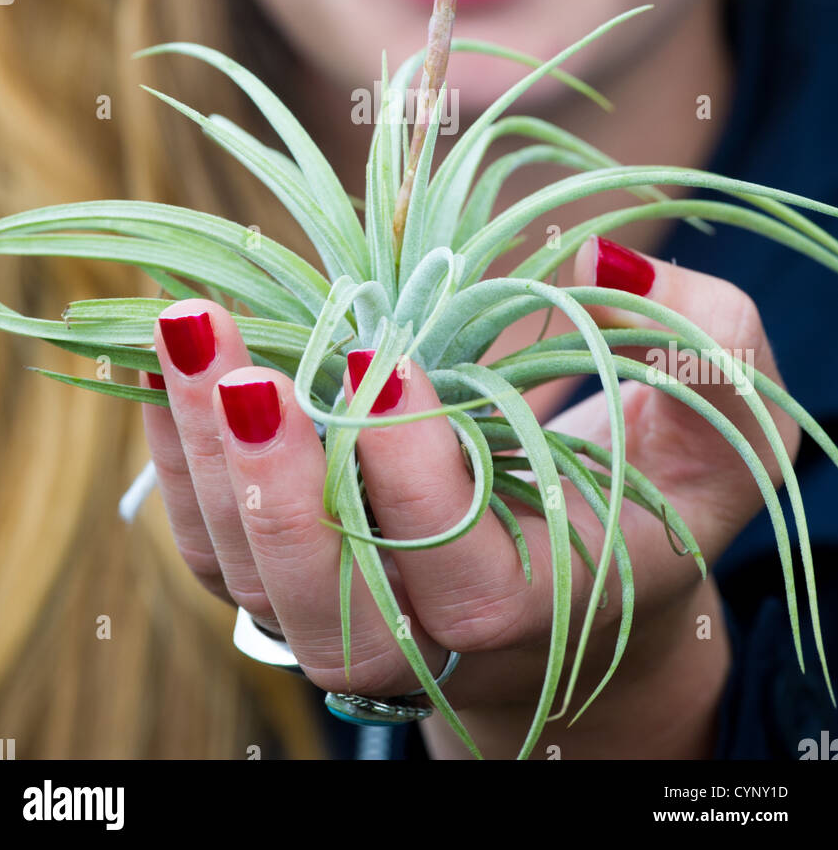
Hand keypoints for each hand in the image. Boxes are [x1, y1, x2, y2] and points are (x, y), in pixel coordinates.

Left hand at [140, 234, 800, 759]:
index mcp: (543, 606)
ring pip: (249, 571)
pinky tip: (174, 362)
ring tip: (191, 330)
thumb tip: (596, 264)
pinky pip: (208, 545)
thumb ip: (704, 343)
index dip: (417, 482)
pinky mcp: (292, 579)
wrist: (583, 581)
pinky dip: (177, 457)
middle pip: (328, 597)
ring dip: (208, 454)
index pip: (463, 584)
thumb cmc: (660, 487)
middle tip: (245, 365)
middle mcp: (430, 638)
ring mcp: (348, 615)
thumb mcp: (728, 418)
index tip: (387, 359)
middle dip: (277, 479)